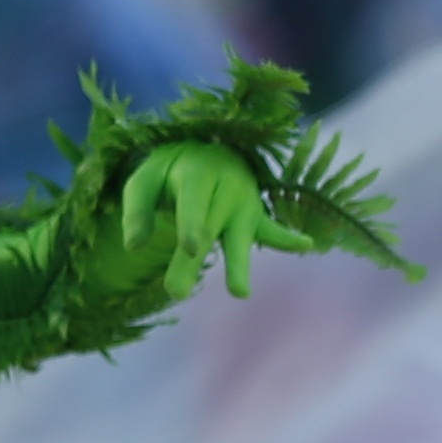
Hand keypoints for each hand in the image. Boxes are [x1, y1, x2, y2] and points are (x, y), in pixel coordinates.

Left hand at [122, 142, 313, 300]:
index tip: (191, 248)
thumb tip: (134, 245)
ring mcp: (246, 204)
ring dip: (239, 264)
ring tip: (240, 293)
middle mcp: (226, 189)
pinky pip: (272, 231)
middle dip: (193, 262)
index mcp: (197, 174)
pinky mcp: (256, 217)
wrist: (211, 149)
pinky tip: (307, 246)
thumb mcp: (147, 178)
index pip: (194, 204)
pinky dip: (289, 240)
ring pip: (240, 237)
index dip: (193, 224)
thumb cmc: (173, 170)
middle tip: (175, 293)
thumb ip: (137, 208)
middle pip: (209, 229)